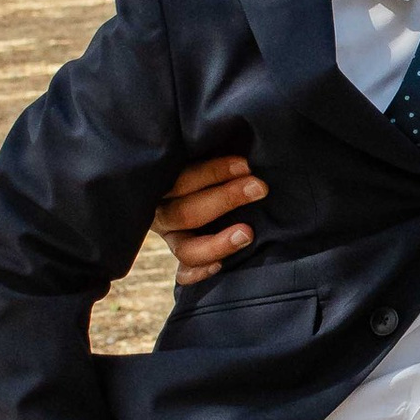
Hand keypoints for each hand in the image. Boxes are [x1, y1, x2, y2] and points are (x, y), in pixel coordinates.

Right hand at [154, 153, 266, 277]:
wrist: (188, 179)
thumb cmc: (199, 156)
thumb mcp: (197, 149)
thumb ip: (208, 146)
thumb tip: (243, 148)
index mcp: (160, 181)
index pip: (182, 179)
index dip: (214, 173)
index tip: (245, 164)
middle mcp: (161, 212)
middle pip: (186, 213)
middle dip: (225, 199)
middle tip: (259, 188)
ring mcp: (171, 237)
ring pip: (186, 249)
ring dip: (217, 243)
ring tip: (248, 234)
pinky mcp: (182, 254)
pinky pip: (184, 274)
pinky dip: (199, 273)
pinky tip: (220, 267)